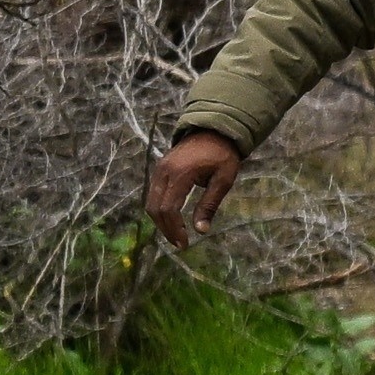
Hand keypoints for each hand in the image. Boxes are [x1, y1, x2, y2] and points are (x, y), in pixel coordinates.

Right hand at [144, 129, 242, 244]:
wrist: (213, 131)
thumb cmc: (223, 155)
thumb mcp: (224, 179)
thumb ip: (210, 204)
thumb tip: (201, 231)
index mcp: (181, 173)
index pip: (169, 207)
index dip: (175, 229)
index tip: (185, 244)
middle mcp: (164, 172)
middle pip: (155, 208)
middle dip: (166, 229)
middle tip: (180, 244)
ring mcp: (159, 170)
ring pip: (150, 203)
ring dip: (161, 222)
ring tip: (176, 235)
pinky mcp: (159, 171)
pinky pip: (153, 194)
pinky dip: (159, 210)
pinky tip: (172, 220)